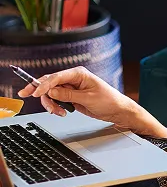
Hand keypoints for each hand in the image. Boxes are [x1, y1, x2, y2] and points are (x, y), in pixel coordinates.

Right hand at [17, 66, 138, 127]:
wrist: (118, 111)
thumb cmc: (109, 100)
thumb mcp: (88, 98)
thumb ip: (68, 95)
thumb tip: (51, 92)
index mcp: (78, 74)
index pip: (56, 77)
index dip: (43, 84)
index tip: (35, 92)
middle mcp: (73, 79)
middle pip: (49, 83)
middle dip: (41, 92)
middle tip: (28, 97)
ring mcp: (71, 88)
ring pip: (50, 93)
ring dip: (50, 103)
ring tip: (59, 112)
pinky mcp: (70, 97)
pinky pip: (56, 100)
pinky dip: (55, 106)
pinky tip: (61, 112)